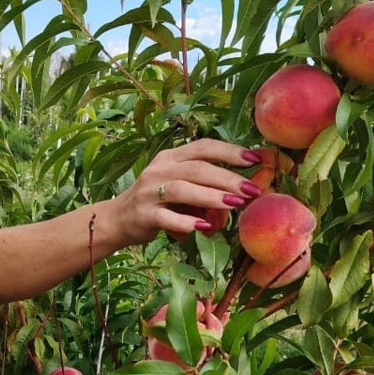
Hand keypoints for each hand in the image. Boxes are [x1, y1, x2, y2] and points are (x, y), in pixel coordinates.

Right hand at [119, 139, 263, 243]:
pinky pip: (166, 217)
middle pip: (197, 169)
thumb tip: (245, 189)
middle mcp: (159, 170)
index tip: (255, 159)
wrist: (119, 219)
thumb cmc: (159, 200)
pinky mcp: (144, 215)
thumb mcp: (179, 184)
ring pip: (183, 189)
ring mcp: (149, 192)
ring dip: (211, 197)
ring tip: (235, 204)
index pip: (203, 147)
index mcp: (170, 157)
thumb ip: (205, 183)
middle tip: (252, 190)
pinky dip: (186, 222)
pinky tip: (203, 227)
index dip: (230, 151)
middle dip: (228, 178)